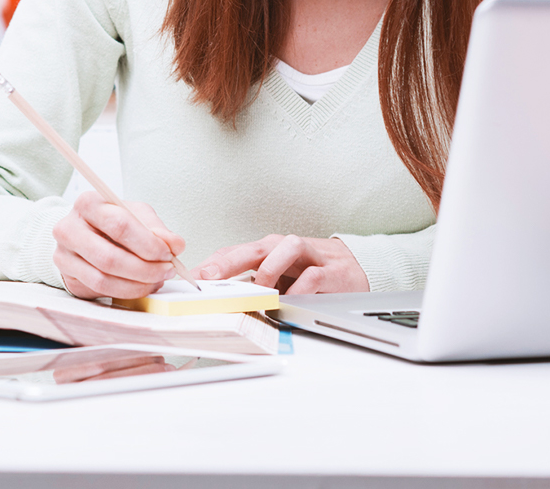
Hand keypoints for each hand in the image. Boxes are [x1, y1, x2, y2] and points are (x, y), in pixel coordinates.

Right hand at [53, 191, 185, 300]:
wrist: (83, 233)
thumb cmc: (112, 221)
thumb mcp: (136, 214)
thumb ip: (156, 228)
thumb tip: (175, 244)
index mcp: (88, 203)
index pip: (120, 225)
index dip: (148, 244)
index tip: (168, 254)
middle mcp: (69, 228)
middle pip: (110, 257)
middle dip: (145, 269)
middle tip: (167, 271)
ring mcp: (64, 254)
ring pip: (103, 279)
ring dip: (137, 284)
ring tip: (157, 280)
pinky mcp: (67, 276)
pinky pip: (99, 291)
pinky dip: (126, 292)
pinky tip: (141, 286)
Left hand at [196, 234, 367, 294]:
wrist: (356, 267)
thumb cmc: (312, 271)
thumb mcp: (279, 275)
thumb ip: (254, 282)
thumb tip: (222, 297)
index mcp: (269, 249)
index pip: (235, 251)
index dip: (213, 263)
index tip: (193, 277)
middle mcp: (286, 248)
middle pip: (255, 248)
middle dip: (229, 261)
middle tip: (210, 276)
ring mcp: (309, 256)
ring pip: (285, 249)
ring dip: (270, 271)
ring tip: (262, 291)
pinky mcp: (331, 271)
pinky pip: (312, 276)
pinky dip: (299, 289)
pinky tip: (290, 300)